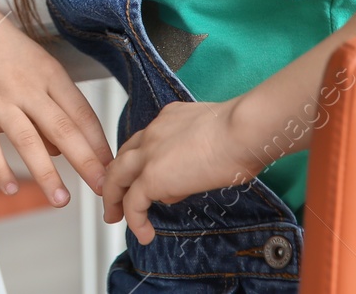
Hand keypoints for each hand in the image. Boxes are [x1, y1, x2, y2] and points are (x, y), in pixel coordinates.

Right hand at [0, 7, 113, 208]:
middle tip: (103, 187)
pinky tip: (10, 188)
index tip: (112, 168)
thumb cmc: (4, 50)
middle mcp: (26, 87)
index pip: (81, 112)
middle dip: (86, 161)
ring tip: (61, 200)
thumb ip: (53, 107)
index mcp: (49, 74)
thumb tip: (63, 152)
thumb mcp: (39, 67)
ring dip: (46, 173)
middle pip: (62, 128)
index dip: (99, 143)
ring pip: (27, 141)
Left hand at [100, 98, 262, 245]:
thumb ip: (199, 152)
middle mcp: (153, 133)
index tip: (143, 176)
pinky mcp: (152, 177)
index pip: (146, 141)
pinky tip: (144, 234)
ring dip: (114, 199)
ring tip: (114, 217)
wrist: (240, 131)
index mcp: (168, 120)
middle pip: (123, 157)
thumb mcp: (215, 137)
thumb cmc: (242, 133)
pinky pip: (134, 203)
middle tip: (115, 196)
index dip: (141, 160)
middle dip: (116, 178)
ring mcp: (149, 154)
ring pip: (117, 177)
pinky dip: (135, 221)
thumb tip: (194, 175)